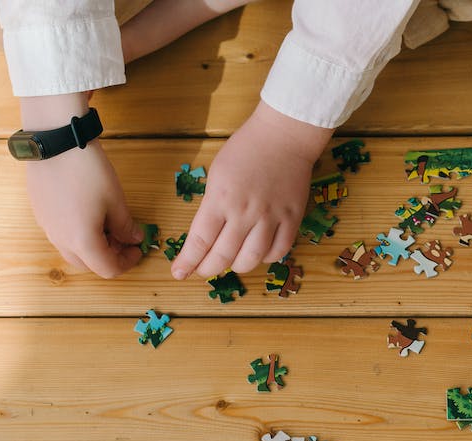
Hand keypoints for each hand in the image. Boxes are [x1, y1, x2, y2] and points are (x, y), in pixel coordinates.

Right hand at [20, 93, 142, 278]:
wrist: (56, 141)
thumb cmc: (89, 171)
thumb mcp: (116, 200)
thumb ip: (126, 226)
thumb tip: (133, 239)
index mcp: (82, 242)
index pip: (107, 269)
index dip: (127, 262)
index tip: (137, 249)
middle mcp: (60, 240)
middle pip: (88, 264)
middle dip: (109, 256)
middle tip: (124, 238)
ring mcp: (46, 227)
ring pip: (72, 250)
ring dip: (92, 246)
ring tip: (106, 224)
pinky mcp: (39, 213)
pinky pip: (60, 233)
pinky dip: (77, 233)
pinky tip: (87, 212)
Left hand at [171, 102, 332, 279]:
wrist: (284, 136)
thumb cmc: (246, 150)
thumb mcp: (216, 175)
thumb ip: (212, 207)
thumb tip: (208, 236)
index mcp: (221, 199)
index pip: (200, 240)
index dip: (188, 262)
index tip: (179, 273)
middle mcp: (245, 212)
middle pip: (223, 256)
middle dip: (208, 268)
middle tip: (203, 270)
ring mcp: (271, 217)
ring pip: (251, 259)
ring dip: (236, 266)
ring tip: (230, 262)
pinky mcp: (292, 218)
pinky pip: (278, 251)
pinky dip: (265, 258)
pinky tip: (258, 252)